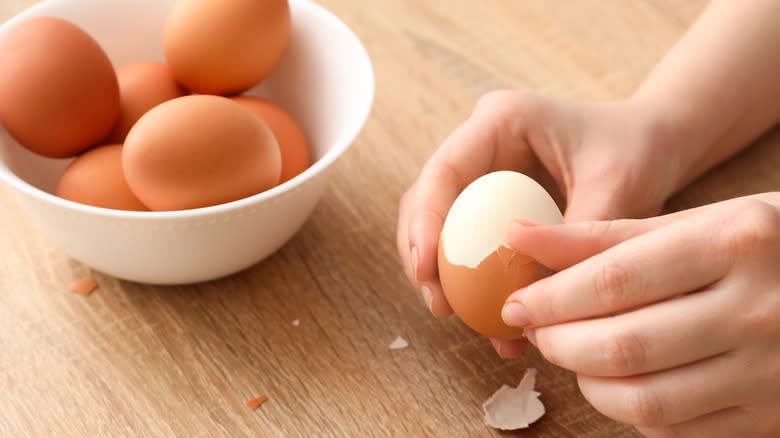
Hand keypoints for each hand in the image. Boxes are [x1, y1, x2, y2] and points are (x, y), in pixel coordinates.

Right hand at [397, 90, 680, 354]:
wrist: (654, 146)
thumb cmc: (639, 151)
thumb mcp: (617, 187)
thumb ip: (574, 235)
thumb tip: (533, 295)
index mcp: (502, 120)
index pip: (446, 170)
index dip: (426, 220)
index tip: (427, 271)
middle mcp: (481, 143)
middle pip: (426, 197)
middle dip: (423, 253)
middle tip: (438, 304)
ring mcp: (482, 171)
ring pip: (438, 221)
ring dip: (438, 269)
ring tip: (451, 314)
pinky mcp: (491, 199)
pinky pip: (465, 238)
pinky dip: (467, 276)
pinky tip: (484, 313)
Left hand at [502, 195, 779, 436]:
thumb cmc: (762, 246)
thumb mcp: (695, 222)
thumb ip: (602, 235)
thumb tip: (516, 237)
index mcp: (735, 242)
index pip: (613, 281)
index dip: (550, 299)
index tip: (515, 304)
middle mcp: (758, 308)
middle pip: (623, 345)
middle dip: (559, 343)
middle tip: (537, 330)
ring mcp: (772, 371)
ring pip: (646, 399)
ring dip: (587, 382)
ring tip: (573, 354)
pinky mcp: (773, 416)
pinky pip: (677, 428)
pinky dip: (630, 409)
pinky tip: (620, 381)